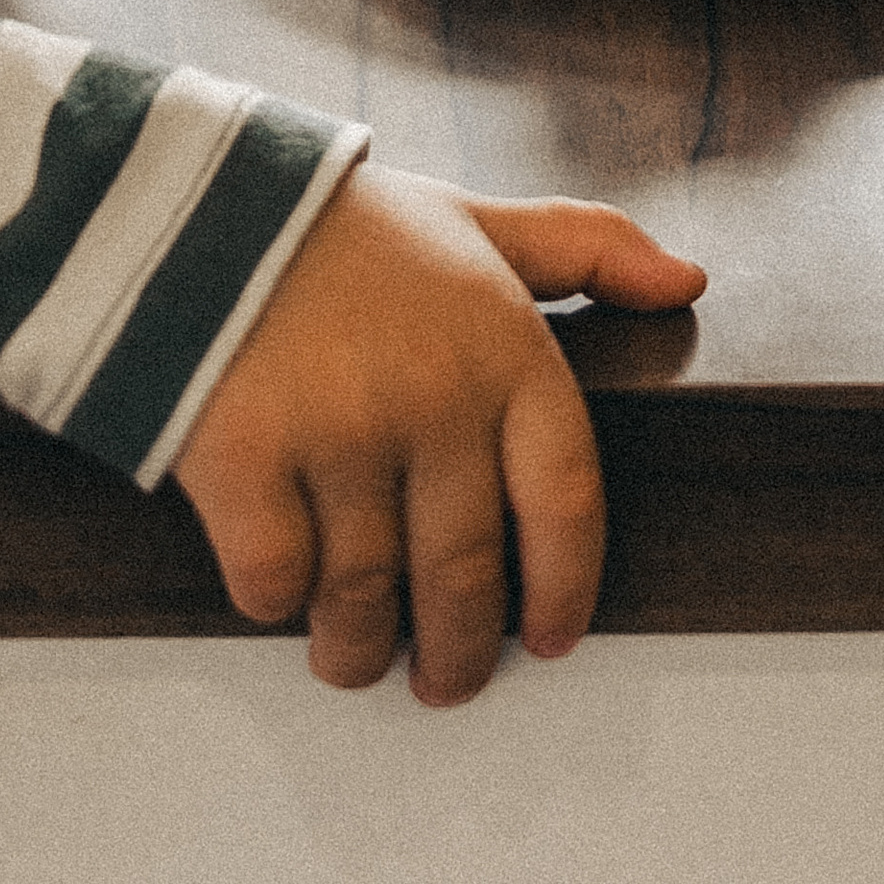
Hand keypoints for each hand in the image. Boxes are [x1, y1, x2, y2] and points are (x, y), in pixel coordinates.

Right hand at [170, 168, 704, 704]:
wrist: (195, 202)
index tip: (552, 639)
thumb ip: (586, 248)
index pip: (566, 502)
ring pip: (367, 601)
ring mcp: (339, 434)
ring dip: (364, 650)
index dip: (566, 588)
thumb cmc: (346, 226)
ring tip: (358, 658)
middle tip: (447, 680)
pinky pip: (277, 584)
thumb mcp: (476, 222)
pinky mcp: (244, 462)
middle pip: (466, 577)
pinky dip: (280, 605)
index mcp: (504, 348)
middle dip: (460, 651)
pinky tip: (283, 594)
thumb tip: (687, 279)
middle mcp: (435, 398)